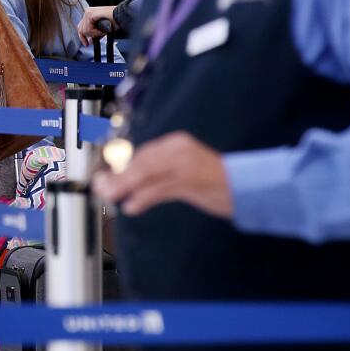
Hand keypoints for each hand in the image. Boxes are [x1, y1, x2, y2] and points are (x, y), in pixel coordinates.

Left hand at [77, 5, 117, 45]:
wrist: (121, 16)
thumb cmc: (115, 21)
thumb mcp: (102, 29)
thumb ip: (95, 34)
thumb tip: (90, 41)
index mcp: (90, 13)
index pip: (81, 27)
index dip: (82, 37)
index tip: (87, 44)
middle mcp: (87, 12)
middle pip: (80, 29)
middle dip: (86, 37)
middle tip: (91, 42)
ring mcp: (88, 12)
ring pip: (84, 30)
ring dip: (94, 34)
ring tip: (102, 32)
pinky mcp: (90, 15)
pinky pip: (89, 29)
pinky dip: (95, 33)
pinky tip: (102, 31)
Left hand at [92, 131, 233, 218]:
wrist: (249, 186)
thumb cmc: (214, 181)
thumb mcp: (182, 174)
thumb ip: (156, 177)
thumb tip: (123, 183)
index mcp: (176, 144)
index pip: (142, 154)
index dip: (122, 167)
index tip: (105, 177)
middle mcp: (179, 150)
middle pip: (142, 162)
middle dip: (119, 176)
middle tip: (100, 187)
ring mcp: (187, 165)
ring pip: (149, 173)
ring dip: (125, 186)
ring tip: (109, 196)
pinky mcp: (193, 182)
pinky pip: (162, 189)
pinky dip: (144, 197)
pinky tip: (132, 206)